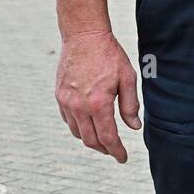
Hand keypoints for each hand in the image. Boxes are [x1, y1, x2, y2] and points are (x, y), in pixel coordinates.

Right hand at [55, 29, 141, 162]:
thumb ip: (130, 105)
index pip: (108, 138)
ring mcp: (66, 101)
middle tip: (114, 150)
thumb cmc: (108, 54)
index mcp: (99, 103)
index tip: (122, 158)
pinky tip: (88, 123)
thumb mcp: (127, 77)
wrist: (83, 35)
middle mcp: (79, 106)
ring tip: (102, 138)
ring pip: (77, 132)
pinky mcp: (59, 95)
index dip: (116, 151)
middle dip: (104, 149)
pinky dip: (78, 127)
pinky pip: (68, 120)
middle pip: (91, 140)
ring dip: (90, 139)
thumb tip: (134, 127)